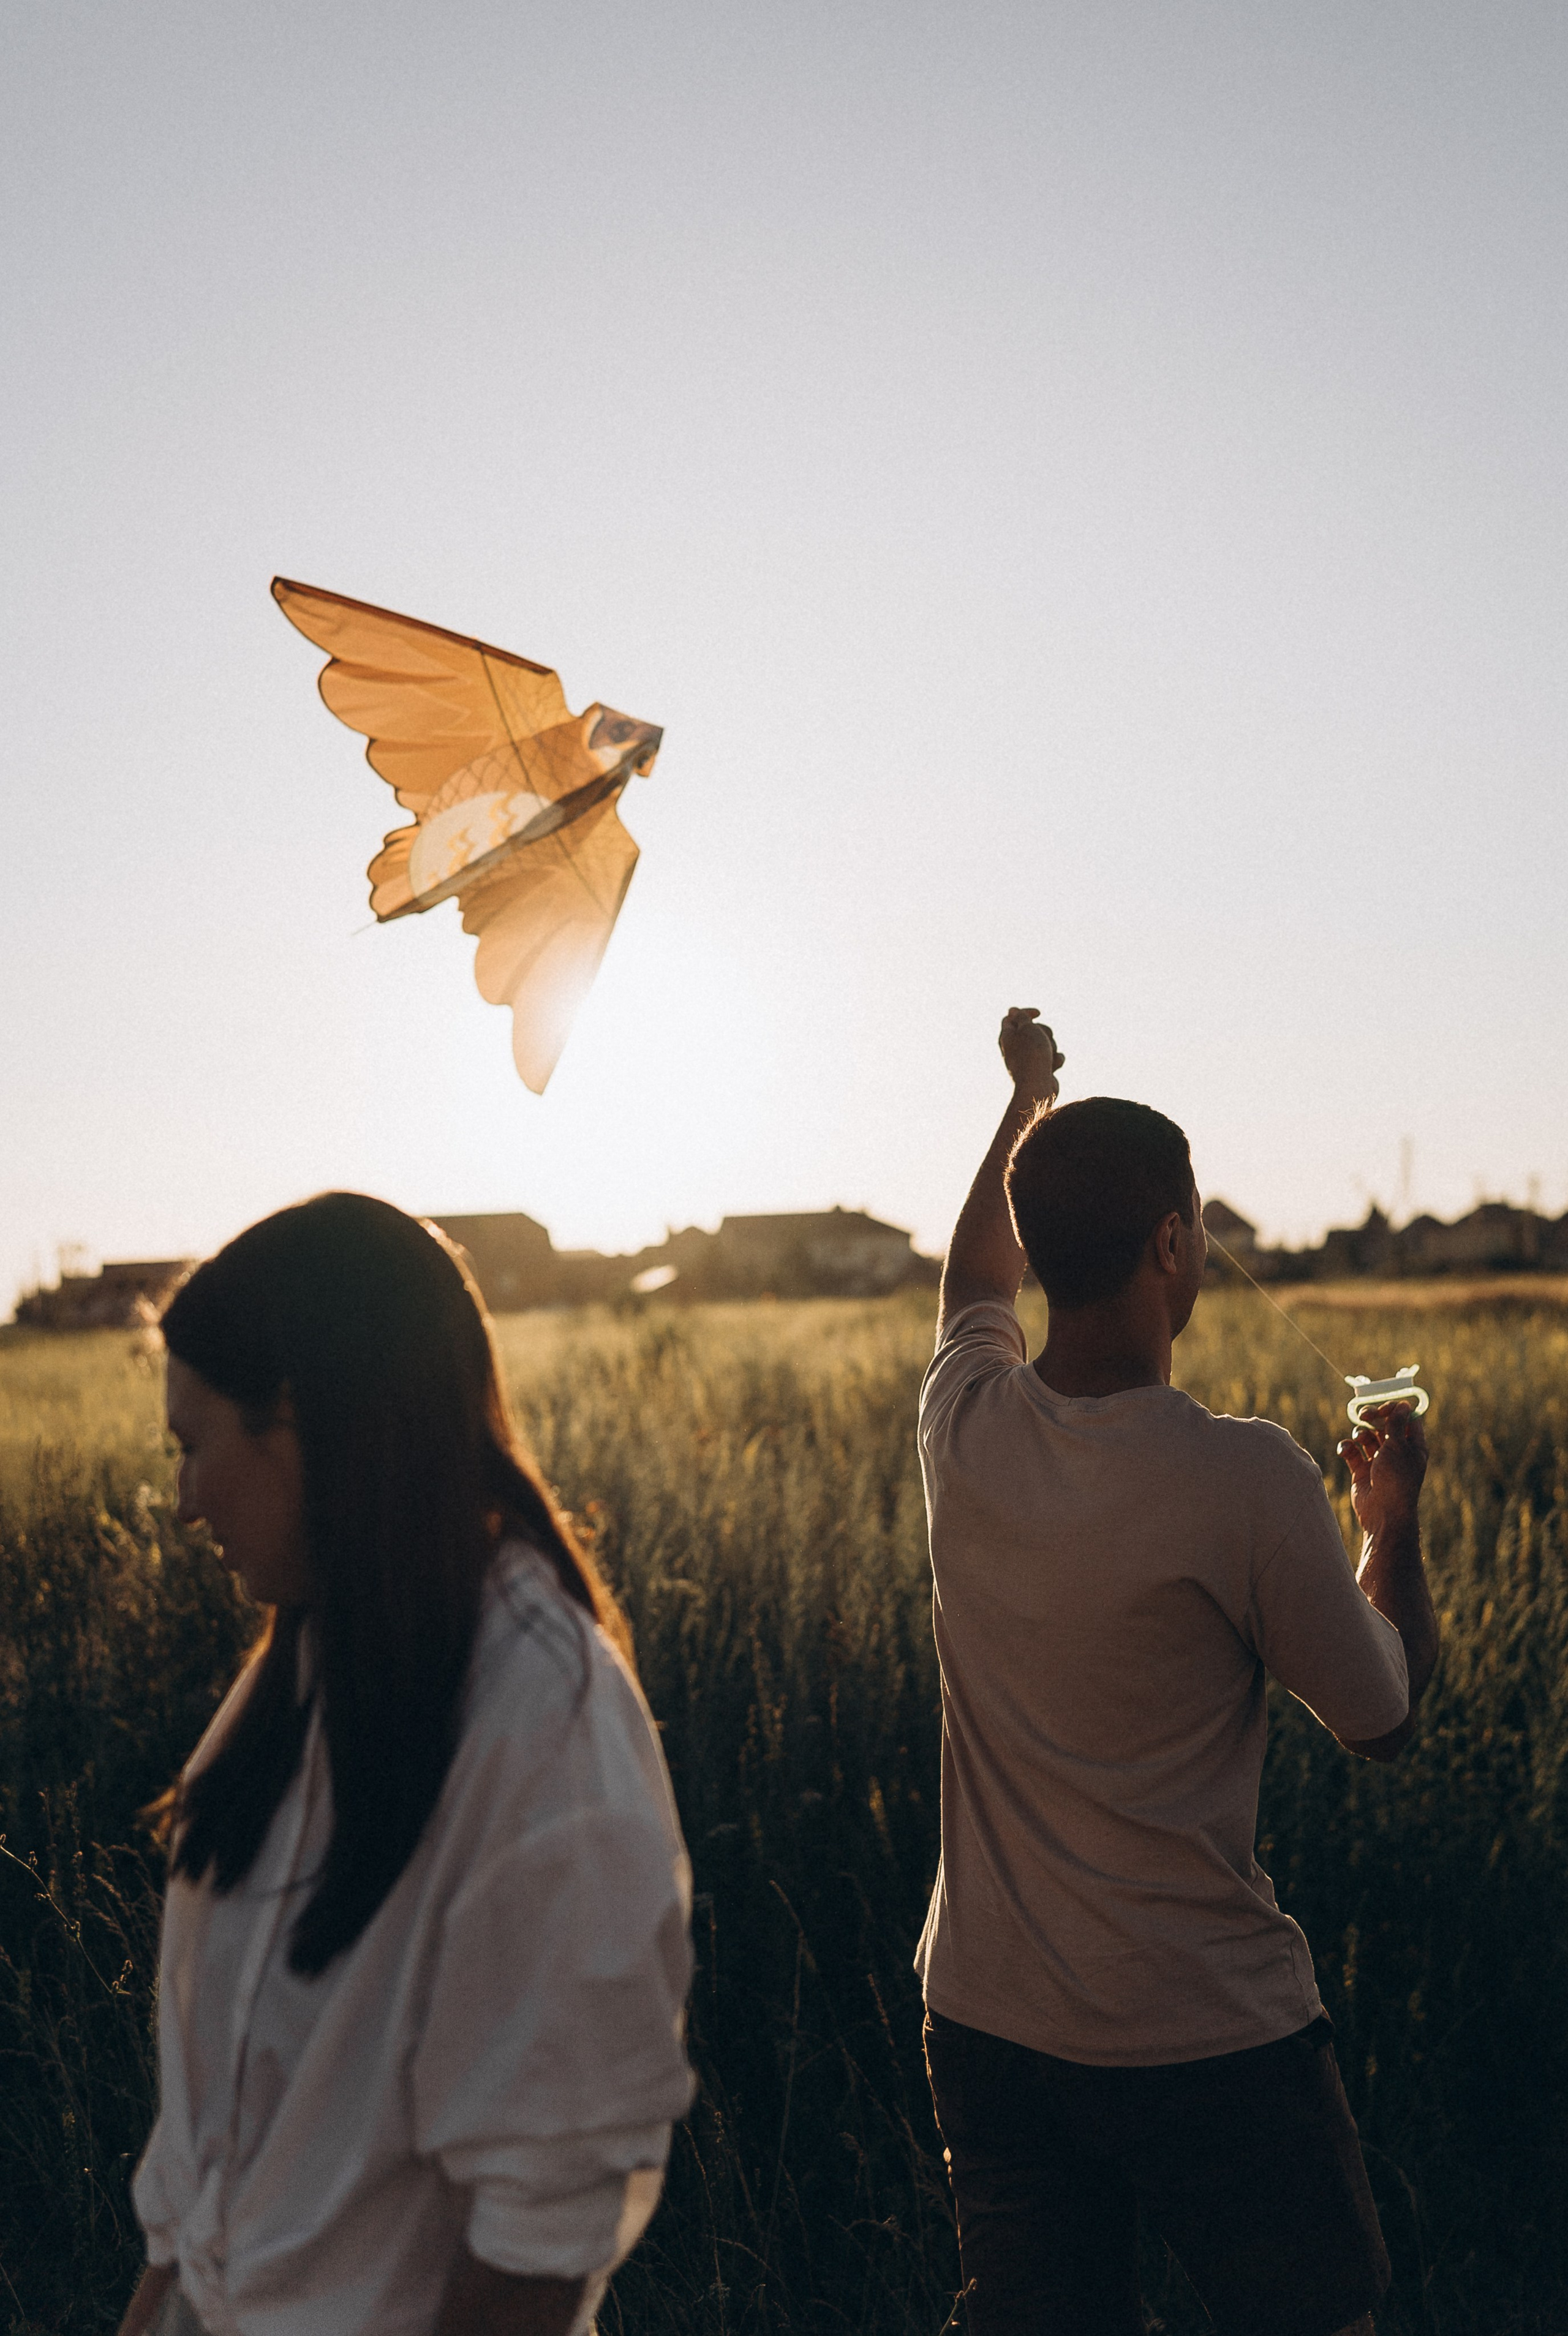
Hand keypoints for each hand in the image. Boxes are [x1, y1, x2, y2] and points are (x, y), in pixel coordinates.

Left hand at [998, 1008, 1063, 1105]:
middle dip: (1044, 1031)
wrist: (1037, 1085)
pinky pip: (1053, 1057)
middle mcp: (1016, 1048)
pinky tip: (1051, 1068)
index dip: (1026, 1012)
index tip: (1038, 1014)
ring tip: (1047, 1056)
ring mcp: (1028, 1059)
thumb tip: (1013, 1011)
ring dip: (1051, 1046)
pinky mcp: (1041, 1069)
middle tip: (1043, 1039)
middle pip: (1034, 1029)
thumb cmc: (1031, 1055)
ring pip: (1047, 1043)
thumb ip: (1022, 1018)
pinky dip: (1055, 1060)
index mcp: (1007, 1036)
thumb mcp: (1027, 1029)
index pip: (1012, 1017)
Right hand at [1337, 1402, 1427, 1540]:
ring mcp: (1378, 1461)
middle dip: (1373, 1417)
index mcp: (1412, 1446)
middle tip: (1364, 1414)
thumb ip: (1396, 1424)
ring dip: (1360, 1432)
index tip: (1384, 1408)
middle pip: (1384, 1425)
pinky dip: (1347, 1447)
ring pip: (1366, 1436)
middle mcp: (1396, 1452)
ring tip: (1359, 1439)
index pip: (1406, 1419)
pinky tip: (1346, 1451)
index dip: (1395, 1409)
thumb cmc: (1396, 1479)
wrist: (1383, 1513)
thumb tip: (1404, 1404)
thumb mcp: (1398, 1447)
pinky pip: (1352, 1451)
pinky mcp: (1362, 1470)